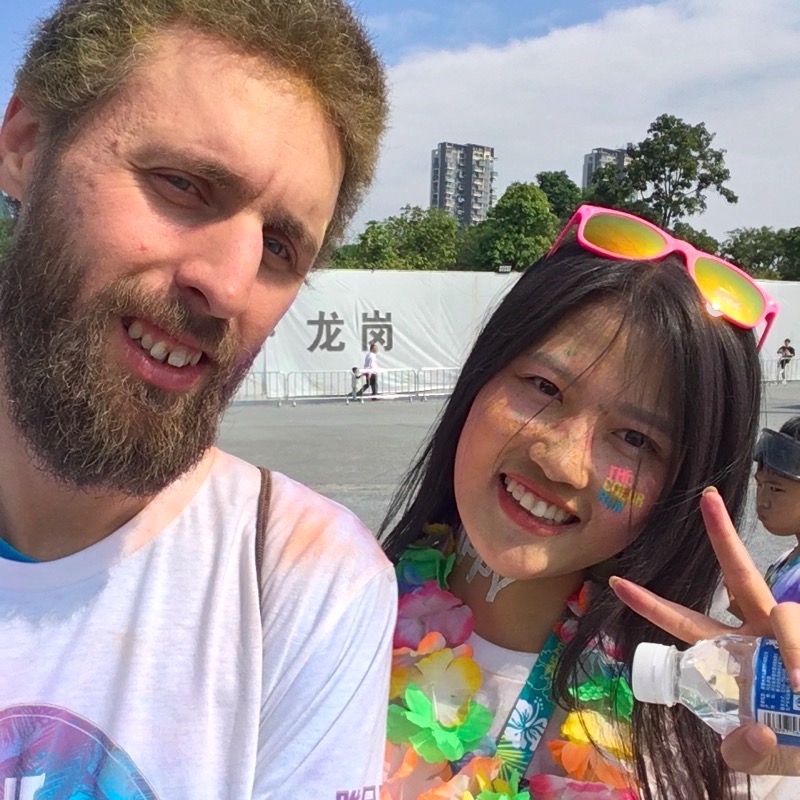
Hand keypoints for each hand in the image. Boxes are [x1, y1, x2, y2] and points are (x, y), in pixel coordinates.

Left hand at [609, 486, 799, 776]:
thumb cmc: (795, 739)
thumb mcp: (758, 752)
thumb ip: (743, 750)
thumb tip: (752, 730)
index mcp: (732, 651)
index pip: (684, 622)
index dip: (651, 603)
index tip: (615, 581)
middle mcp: (760, 631)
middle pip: (738, 573)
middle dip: (723, 533)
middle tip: (708, 497)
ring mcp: (792, 629)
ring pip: (782, 611)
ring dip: (791, 649)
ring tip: (797, 687)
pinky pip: (797, 626)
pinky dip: (799, 656)